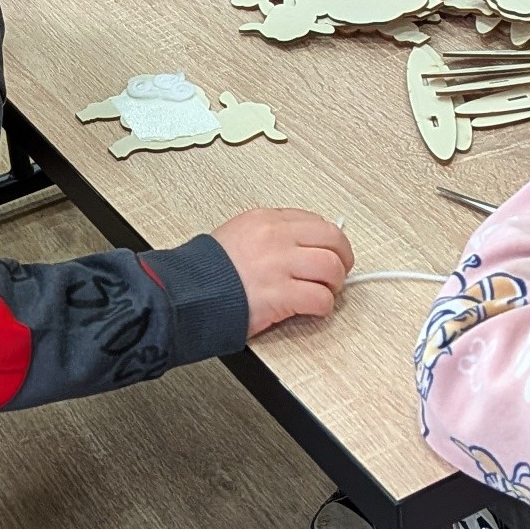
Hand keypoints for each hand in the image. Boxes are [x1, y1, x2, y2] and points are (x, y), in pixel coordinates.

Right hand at [213, 207, 354, 337]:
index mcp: (266, 219)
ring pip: (332, 268)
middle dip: (341, 259)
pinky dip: (323, 306)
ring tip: (324, 292)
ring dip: (334, 284)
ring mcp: (280, 265)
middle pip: (332, 240)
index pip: (315, 221)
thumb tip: (300, 245)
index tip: (328, 252)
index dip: (328, 240)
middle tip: (337, 273)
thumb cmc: (206, 270)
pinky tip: (312, 309)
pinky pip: (320, 298)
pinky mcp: (281, 294)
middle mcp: (276, 237)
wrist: (187, 293)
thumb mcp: (236, 235)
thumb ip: (268, 235)